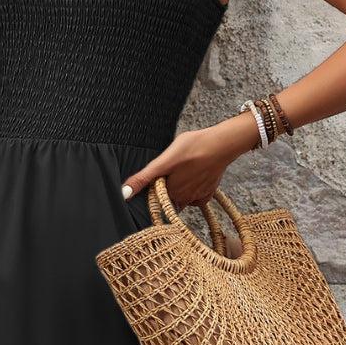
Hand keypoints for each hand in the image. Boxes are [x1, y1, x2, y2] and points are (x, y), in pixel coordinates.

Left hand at [120, 117, 256, 209]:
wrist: (222, 144)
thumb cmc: (193, 148)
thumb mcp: (163, 161)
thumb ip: (143, 178)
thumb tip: (124, 194)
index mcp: (170, 193)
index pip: (154, 197)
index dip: (153, 186)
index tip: (159, 175)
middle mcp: (183, 200)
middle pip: (168, 198)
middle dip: (166, 187)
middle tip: (172, 168)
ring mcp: (197, 198)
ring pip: (181, 197)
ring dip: (179, 188)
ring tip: (183, 169)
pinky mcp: (208, 193)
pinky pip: (195, 197)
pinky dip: (193, 188)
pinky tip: (194, 175)